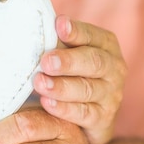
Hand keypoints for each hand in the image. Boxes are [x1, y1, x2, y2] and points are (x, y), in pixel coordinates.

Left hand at [34, 15, 126, 143]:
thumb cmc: (70, 76)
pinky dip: (64, 109)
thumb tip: (29, 26)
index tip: (58, 24)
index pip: (93, 36)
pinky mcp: (102, 119)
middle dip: (69, 61)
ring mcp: (110, 95)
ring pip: (87, 89)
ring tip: (40, 83)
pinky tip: (47, 103)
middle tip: (46, 61)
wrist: (85, 119)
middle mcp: (113, 69)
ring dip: (62, 86)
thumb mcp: (66, 56)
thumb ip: (55, 42)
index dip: (76, 31)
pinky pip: (83, 113)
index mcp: (106, 47)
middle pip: (94, 62)